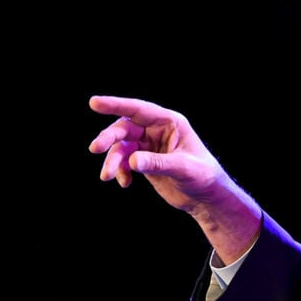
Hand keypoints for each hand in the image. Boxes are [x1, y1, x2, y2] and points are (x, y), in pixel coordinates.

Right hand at [88, 95, 261, 261]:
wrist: (206, 198)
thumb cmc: (203, 177)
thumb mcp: (184, 169)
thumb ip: (158, 163)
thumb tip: (132, 160)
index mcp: (170, 122)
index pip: (139, 110)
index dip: (116, 104)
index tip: (94, 103)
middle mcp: (157, 130)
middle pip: (125, 128)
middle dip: (109, 138)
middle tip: (95, 148)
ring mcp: (149, 146)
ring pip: (121, 146)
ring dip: (112, 160)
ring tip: (107, 177)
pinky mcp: (144, 161)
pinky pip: (124, 161)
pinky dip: (120, 171)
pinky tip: (124, 183)